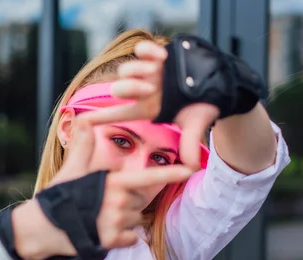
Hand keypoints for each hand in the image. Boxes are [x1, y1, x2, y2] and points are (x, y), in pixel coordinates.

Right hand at [12, 120, 192, 259]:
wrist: (39, 229)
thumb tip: (84, 120)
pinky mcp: (109, 241)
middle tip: (102, 204)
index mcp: (112, 182)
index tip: (190, 169)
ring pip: (135, 220)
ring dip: (124, 220)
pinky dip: (121, 237)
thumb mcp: (70, 169)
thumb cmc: (57, 197)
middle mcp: (117, 202)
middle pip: (139, 201)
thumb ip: (83, 146)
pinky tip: (104, 232)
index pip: (147, 177)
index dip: (170, 173)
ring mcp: (114, 223)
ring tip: (99, 218)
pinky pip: (129, 238)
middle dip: (127, 202)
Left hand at [79, 40, 219, 170]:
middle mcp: (144, 90)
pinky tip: (161, 55)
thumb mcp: (194, 126)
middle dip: (131, 88)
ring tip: (157, 70)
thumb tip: (192, 167)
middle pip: (119, 89)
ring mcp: (149, 72)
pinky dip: (147, 51)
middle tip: (151, 89)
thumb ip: (189, 144)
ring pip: (127, 69)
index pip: (120, 114)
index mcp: (147, 109)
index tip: (83, 121)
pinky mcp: (157, 55)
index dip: (102, 117)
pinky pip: (141, 49)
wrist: (219, 85)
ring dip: (139, 70)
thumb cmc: (203, 108)